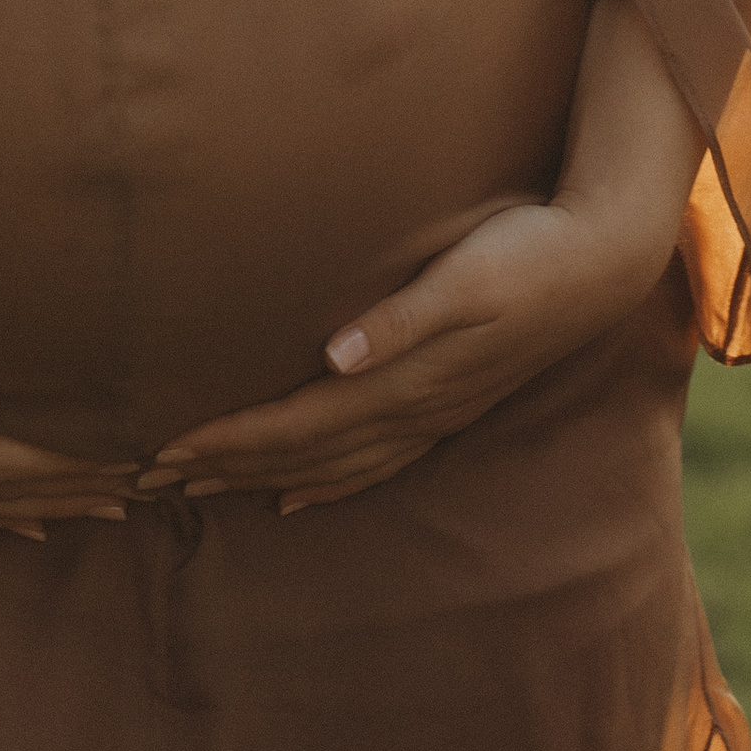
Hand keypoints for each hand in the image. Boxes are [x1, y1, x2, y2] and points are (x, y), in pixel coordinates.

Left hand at [143, 0, 704, 517]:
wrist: (602, 260)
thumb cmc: (528, 251)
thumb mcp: (466, 274)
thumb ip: (401, 318)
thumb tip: (334, 357)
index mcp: (407, 380)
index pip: (296, 422)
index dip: (228, 440)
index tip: (163, 449)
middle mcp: (414, 409)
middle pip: (302, 453)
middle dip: (226, 467)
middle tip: (149, 478)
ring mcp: (432, 413)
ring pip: (331, 464)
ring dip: (264, 479)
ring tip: (202, 490)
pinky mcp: (447, 403)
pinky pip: (373, 462)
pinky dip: (326, 484)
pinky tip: (297, 498)